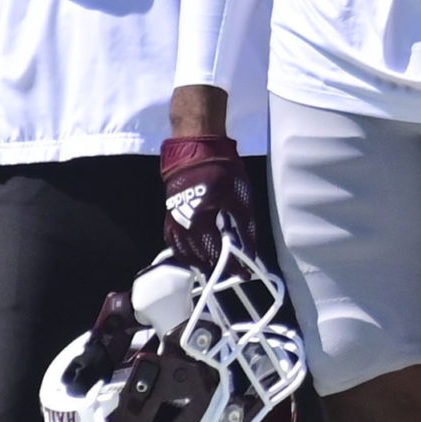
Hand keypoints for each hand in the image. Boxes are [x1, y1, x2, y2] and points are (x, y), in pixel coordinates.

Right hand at [162, 134, 264, 269]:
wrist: (196, 147)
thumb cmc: (221, 170)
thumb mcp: (239, 199)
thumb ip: (245, 228)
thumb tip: (251, 251)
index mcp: (201, 222)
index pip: (217, 253)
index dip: (232, 265)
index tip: (244, 274)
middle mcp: (183, 225)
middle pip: (199, 256)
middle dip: (215, 267)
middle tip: (231, 272)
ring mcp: (173, 219)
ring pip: (183, 251)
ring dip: (198, 263)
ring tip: (213, 269)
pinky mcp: (169, 212)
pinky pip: (173, 239)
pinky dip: (182, 251)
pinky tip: (191, 255)